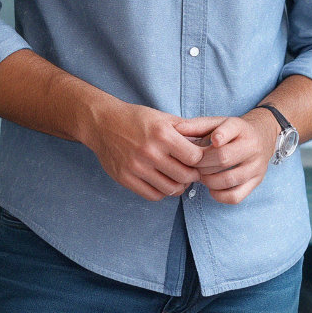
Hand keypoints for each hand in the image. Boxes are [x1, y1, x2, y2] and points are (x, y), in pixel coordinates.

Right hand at [83, 100, 204, 200]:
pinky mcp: (125, 178)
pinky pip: (153, 195)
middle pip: (184, 176)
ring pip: (170, 189)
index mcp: (162, 134)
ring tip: (179, 178)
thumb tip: (209, 145)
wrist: (102, 123)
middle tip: (193, 173)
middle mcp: (149, 152)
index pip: (194, 158)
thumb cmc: (135, 119)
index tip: (200, 160)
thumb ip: (185, 130)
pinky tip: (163, 182)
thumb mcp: (162, 117)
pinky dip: (162, 192)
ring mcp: (136, 167)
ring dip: (179, 186)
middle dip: (193, 176)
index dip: (201, 161)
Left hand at [177, 110, 275, 204]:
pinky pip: (235, 196)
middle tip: (192, 164)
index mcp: (241, 127)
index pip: (231, 130)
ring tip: (201, 175)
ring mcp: (256, 166)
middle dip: (202, 164)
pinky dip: (219, 195)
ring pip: (228, 179)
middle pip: (224, 158)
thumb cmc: (231, 131)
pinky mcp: (256, 181)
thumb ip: (196, 126)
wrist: (262, 135)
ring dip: (208, 180)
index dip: (220, 135)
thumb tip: (176, 129)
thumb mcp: (217, 123)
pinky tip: (212, 187)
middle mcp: (252, 146)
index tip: (213, 140)